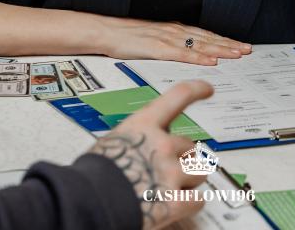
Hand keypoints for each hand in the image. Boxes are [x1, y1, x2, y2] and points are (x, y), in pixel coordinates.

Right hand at [89, 80, 213, 228]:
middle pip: (188, 145)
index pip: (178, 96)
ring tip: (170, 188)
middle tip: (167, 170)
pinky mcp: (174, 201)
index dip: (196, 90)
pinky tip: (176, 205)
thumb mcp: (112, 143)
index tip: (207, 88)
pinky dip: (189, 204)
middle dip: (181, 158)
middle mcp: (161, 144)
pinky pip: (198, 199)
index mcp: (143, 125)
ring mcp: (170, 172)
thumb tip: (142, 148)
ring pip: (198, 171)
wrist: (87, 205)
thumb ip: (135, 140)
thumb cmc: (92, 176)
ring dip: (188, 180)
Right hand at [100, 17, 251, 64]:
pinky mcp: (157, 49)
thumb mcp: (154, 40)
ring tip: (237, 54)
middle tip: (247, 50)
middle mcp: (174, 32)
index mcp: (174, 30)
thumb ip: (171, 46)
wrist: (106, 32)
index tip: (240, 46)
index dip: (224, 41)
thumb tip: (187, 54)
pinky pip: (182, 54)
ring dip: (220, 49)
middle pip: (207, 38)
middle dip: (229, 45)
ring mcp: (167, 39)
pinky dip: (198, 57)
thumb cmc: (127, 38)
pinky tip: (210, 61)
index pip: (205, 35)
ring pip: (199, 44)